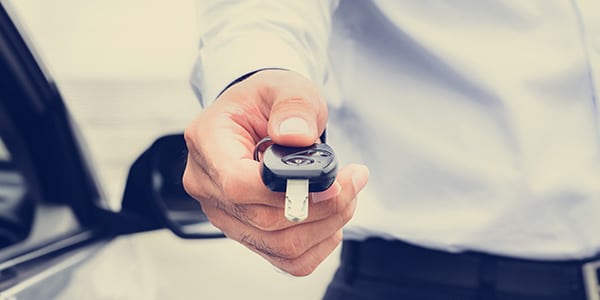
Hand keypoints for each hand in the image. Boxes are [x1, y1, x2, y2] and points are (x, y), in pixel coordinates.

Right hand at [183, 69, 368, 275]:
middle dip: (322, 206)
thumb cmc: (264, 102)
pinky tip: (330, 218)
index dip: (289, 190)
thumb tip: (298, 136)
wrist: (257, 117)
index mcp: (207, 142)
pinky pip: (285, 259)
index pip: (238, 183)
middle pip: (265, 219)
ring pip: (279, 244)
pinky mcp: (245, 233)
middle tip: (353, 180)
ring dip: (326, 225)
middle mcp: (207, 185)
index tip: (332, 181)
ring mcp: (223, 214)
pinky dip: (318, 244)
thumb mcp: (283, 86)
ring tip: (347, 194)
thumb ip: (293, 106)